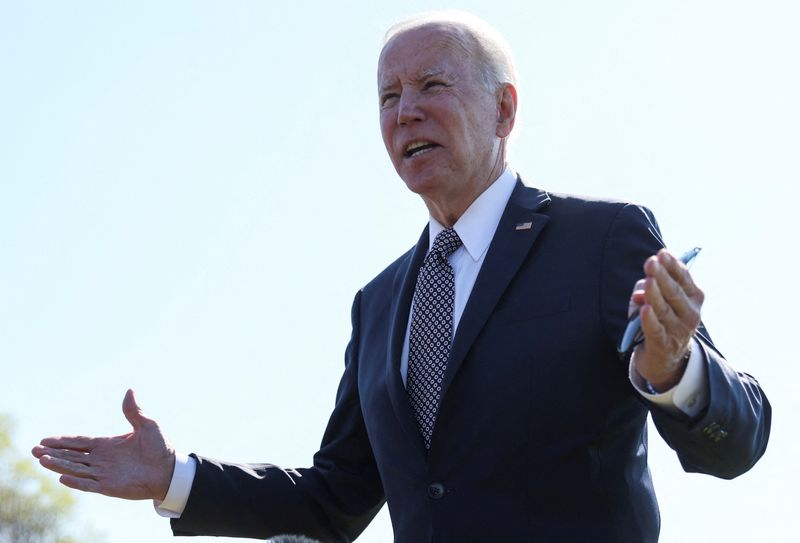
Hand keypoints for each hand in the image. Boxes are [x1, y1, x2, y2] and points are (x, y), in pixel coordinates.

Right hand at [31, 389, 174, 500]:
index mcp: (107, 444)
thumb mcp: (147, 425)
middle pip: (72, 456)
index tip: (45, 440)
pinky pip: (88, 484)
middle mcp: (101, 459)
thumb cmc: (160, 448)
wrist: (170, 470)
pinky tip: (62, 477)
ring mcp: (103, 474)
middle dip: (53, 453)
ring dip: (59, 465)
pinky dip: (76, 481)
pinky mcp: (109, 487)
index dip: (63, 441)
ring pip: (76, 469)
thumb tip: (129, 390)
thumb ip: (134, 411)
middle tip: (34, 449)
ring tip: (41, 460)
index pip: (79, 443)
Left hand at [629, 249, 703, 390]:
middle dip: (662, 276)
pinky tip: (645, 309)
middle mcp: (690, 314)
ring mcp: (679, 331)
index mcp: (693, 299)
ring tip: (649, 281)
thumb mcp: (658, 301)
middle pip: (675, 292)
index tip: (662, 253)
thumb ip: (647, 290)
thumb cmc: (661, 319)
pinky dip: (649, 319)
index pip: (684, 279)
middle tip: (651, 263)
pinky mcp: (664, 345)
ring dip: (655, 295)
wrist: (666, 357)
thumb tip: (640, 291)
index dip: (673, 266)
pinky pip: (655, 329)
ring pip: (664, 310)